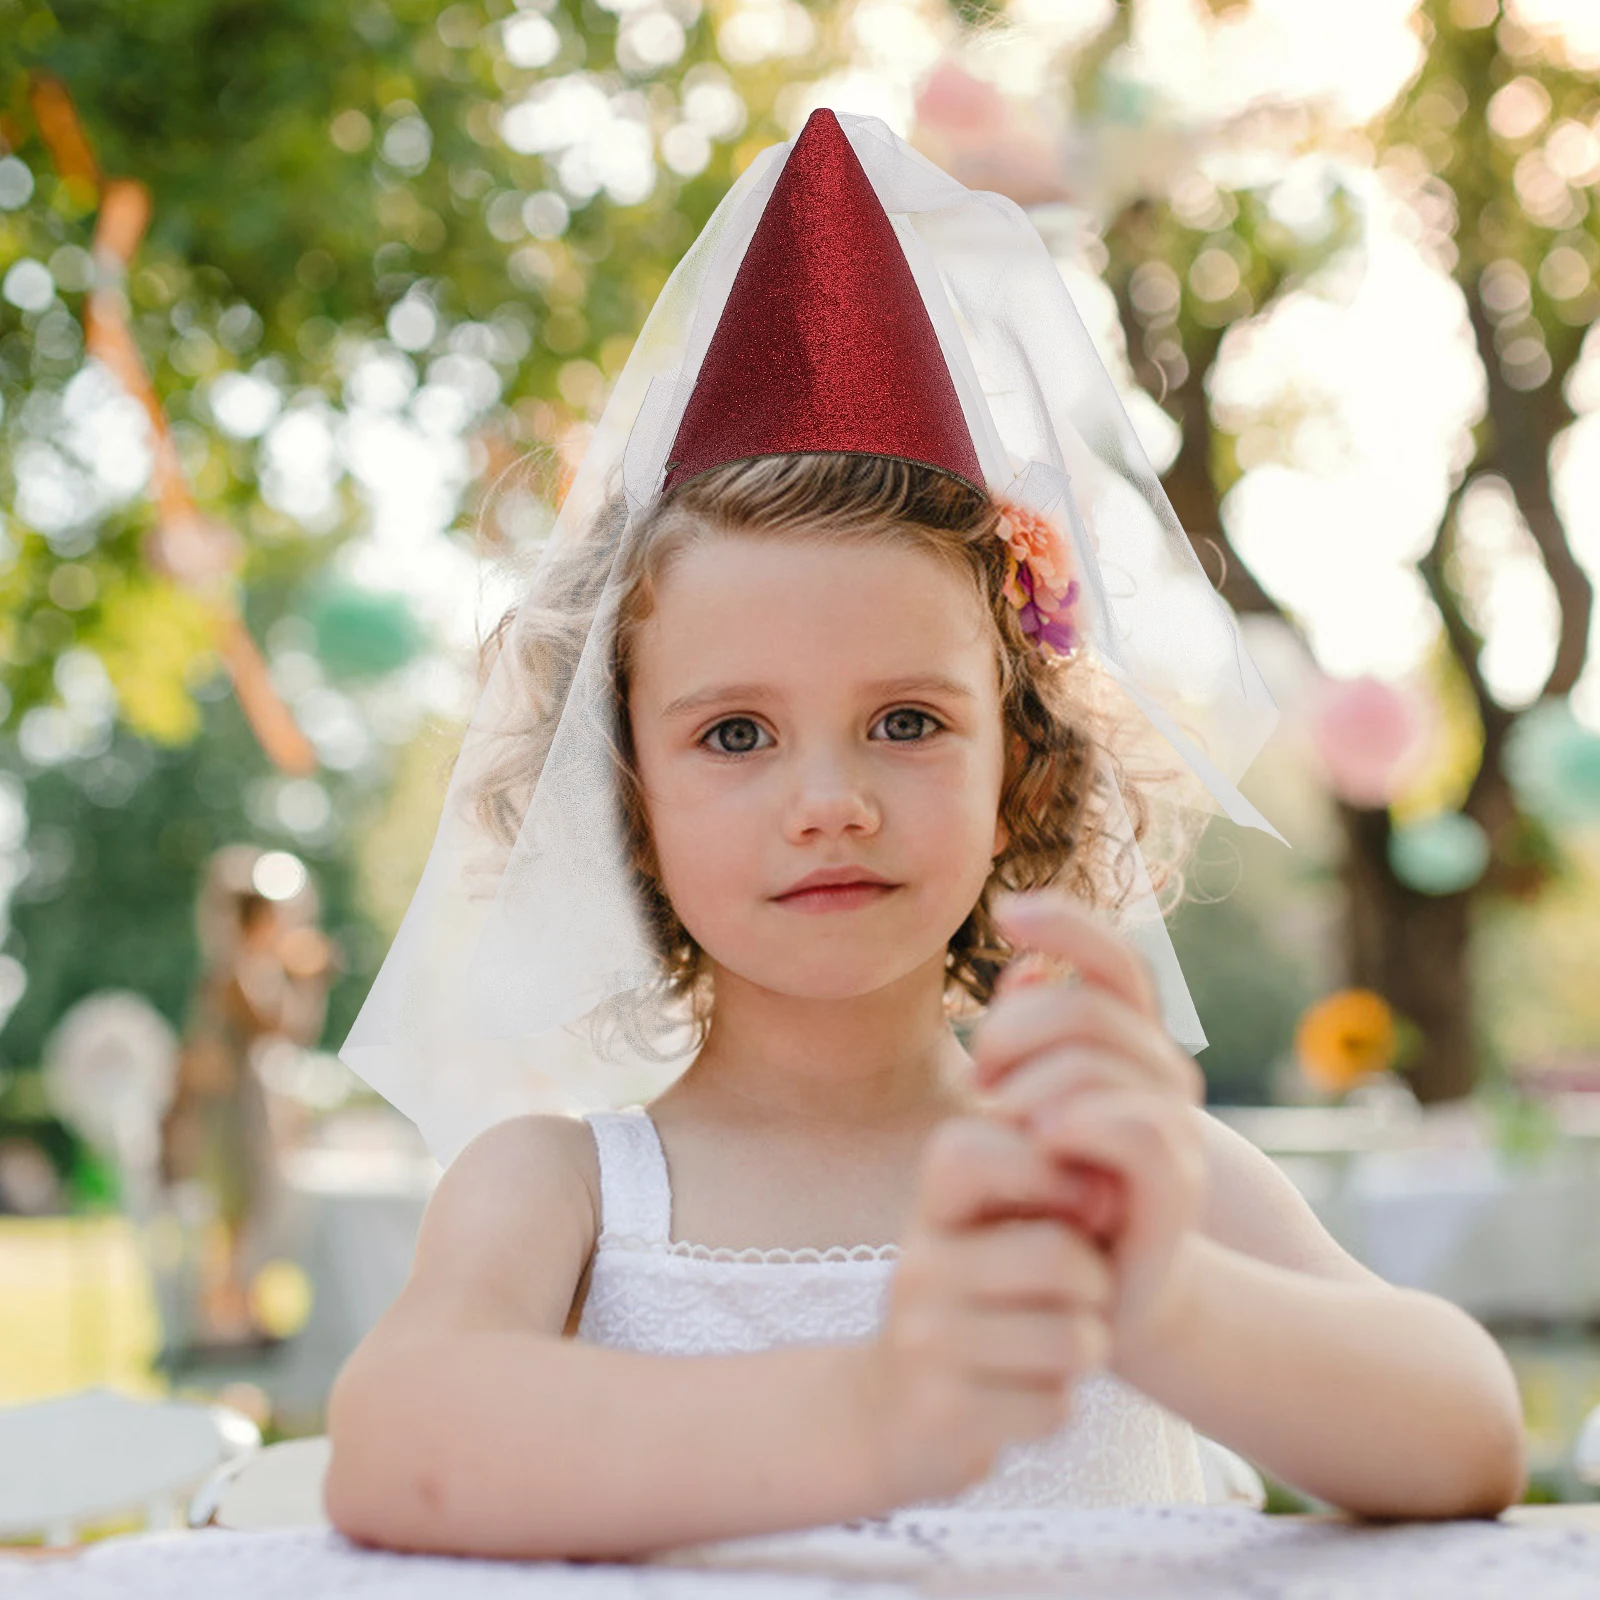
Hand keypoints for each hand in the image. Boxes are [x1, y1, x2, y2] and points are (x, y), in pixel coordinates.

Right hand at [853, 1116, 1114, 1506]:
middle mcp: (916, 1267)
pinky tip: (1021, 1394)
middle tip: (1079, 1298)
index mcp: (932, 1207)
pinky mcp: (943, 1413)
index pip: (978, 1154)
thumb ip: (1053, 1187)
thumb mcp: (995, 1226)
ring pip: (1072, 1340)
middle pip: (1057, 1257)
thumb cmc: (979, 1296)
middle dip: (1096, 1284)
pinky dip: (1056, 1405)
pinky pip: (1054, 1408)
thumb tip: (1108, 1193)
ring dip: (1085, 1349)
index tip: (1077, 1208)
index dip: (1052, 1175)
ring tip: (1052, 1346)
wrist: (893, 1407)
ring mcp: (923, 1342)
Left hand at [970, 890, 1207, 1356]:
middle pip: (1087, 1008)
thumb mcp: (1022, 1107)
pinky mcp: (1176, 1190)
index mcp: (1132, 1049)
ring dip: (1031, 1088)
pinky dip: (1082, 1122)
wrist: (1099, 1299)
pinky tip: (1043, 1141)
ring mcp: (1175, 1131)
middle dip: (1015, 1032)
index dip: (1067, 924)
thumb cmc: (1048, 1195)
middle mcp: (1165, 1078)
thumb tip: (1020, 969)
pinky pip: (1137, 1126)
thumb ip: (1028, 1041)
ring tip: (1008, 1128)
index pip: (1116, 960)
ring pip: (1099, 1064)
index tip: (1005, 912)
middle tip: (981, 1085)